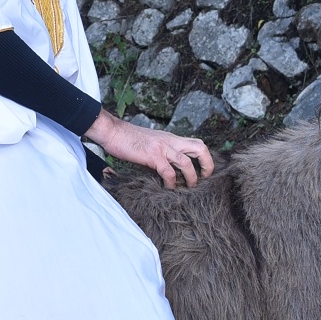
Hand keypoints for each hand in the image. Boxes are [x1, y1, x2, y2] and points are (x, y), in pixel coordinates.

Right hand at [88, 109, 214, 188]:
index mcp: (172, 138)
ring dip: (191, 178)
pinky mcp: (152, 155)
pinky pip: (168, 172)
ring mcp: (162, 147)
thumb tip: (170, 172)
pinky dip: (171, 182)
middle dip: (207, 165)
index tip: (203, 172)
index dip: (205, 158)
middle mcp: (171, 141)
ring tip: (189, 187)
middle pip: (200, 148)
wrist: (113, 132)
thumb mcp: (152, 144)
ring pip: (187, 163)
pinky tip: (168, 187)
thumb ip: (163, 154)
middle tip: (204, 179)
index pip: (197, 144)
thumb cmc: (128, 140)